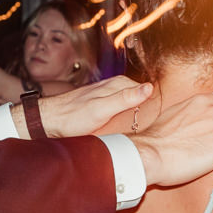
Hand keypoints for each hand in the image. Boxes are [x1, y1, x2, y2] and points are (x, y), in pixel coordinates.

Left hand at [33, 76, 151, 137]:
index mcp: (118, 84)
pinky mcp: (102, 104)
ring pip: (130, 103)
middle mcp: (114, 86)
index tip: (162, 119)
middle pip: (140, 97)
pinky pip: (121, 109)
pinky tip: (124, 126)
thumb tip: (149, 88)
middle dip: (147, 110)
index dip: (155, 105)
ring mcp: (108, 94)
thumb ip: (125, 98)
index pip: (147, 91)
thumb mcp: (102, 109)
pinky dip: (124, 117)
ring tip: (140, 128)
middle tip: (150, 126)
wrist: (50, 120)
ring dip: (135, 114)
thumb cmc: (73, 116)